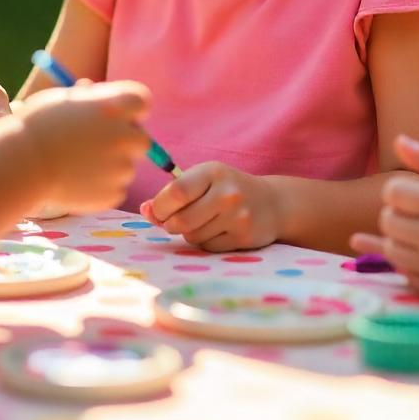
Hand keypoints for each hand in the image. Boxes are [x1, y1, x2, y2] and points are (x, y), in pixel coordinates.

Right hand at [22, 80, 150, 213]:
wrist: (21, 163)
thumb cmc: (37, 126)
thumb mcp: (62, 100)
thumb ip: (86, 98)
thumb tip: (92, 91)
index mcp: (117, 106)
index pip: (142, 102)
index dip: (130, 110)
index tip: (114, 116)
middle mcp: (126, 135)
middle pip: (141, 139)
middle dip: (124, 142)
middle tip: (96, 145)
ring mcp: (122, 167)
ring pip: (126, 167)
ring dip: (110, 167)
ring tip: (76, 166)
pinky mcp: (113, 194)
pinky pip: (115, 190)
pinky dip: (101, 188)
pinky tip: (75, 182)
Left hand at [140, 163, 279, 251]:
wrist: (272, 203)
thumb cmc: (226, 189)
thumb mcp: (203, 180)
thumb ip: (173, 193)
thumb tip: (146, 210)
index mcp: (213, 172)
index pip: (176, 192)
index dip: (160, 207)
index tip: (158, 210)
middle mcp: (227, 193)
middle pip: (181, 220)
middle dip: (171, 224)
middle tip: (176, 221)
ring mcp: (238, 216)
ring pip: (193, 236)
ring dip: (190, 234)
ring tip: (203, 222)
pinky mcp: (243, 237)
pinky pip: (208, 247)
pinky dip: (206, 243)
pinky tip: (218, 231)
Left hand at [351, 135, 418, 302]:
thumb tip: (398, 140)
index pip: (393, 192)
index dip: (399, 190)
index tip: (416, 192)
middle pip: (388, 221)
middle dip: (397, 212)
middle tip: (418, 211)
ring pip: (392, 249)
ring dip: (398, 238)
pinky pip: (405, 273)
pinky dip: (408, 262)